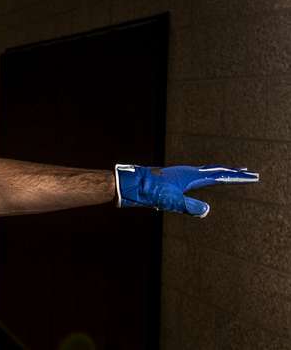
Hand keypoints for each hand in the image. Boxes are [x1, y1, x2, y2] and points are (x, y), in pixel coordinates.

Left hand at [115, 164, 258, 216]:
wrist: (129, 183)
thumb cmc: (149, 191)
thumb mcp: (170, 202)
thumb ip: (189, 206)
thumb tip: (206, 211)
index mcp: (191, 176)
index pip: (219, 176)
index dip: (236, 177)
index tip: (251, 176)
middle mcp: (187, 172)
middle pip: (215, 170)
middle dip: (231, 172)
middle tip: (247, 172)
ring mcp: (179, 174)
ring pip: (205, 171)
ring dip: (219, 171)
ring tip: (229, 171)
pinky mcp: (172, 178)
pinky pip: (195, 175)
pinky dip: (206, 174)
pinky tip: (203, 177)